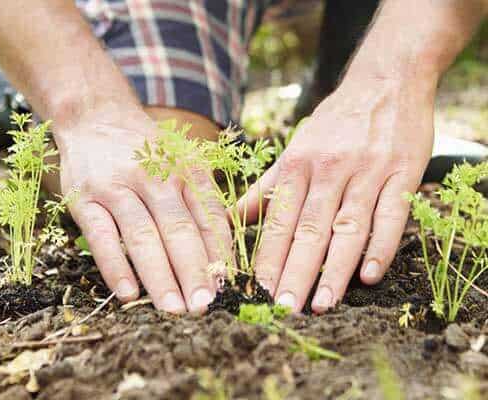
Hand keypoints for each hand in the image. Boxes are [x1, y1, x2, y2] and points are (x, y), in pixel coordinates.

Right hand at [55, 102, 231, 312]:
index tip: (228, 288)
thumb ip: (200, 202)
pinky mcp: (85, 198)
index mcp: (185, 170)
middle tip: (204, 306)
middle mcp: (154, 176)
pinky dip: (115, 266)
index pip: (208, 217)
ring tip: (173, 308)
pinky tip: (128, 293)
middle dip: (194, 272)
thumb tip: (222, 257)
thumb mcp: (182, 163)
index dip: (219, 255)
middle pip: (178, 230)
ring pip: (142, 235)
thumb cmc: (146, 151)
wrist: (96, 117)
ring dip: (159, 276)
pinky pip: (101, 236)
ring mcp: (117, 187)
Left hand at [239, 77, 434, 312]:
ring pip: (347, 226)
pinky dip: (381, 246)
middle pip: (309, 229)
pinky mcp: (402, 173)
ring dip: (335, 269)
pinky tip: (370, 275)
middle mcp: (329, 170)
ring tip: (322, 304)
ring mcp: (367, 172)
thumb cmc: (334, 123)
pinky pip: (391, 214)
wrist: (385, 82)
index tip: (257, 292)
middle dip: (295, 272)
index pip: (279, 221)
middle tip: (284, 309)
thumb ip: (266, 188)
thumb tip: (229, 217)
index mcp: (298, 165)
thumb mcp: (294, 149)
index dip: (268, 258)